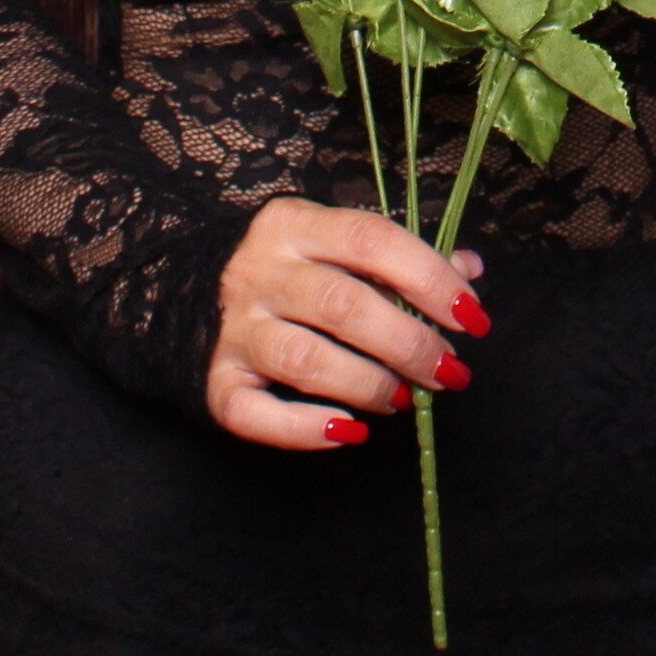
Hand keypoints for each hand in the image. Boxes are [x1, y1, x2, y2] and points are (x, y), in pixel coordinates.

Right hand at [205, 196, 489, 451]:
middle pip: (343, 305)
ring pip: (305, 360)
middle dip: (409, 344)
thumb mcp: (335, 243)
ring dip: (368, 386)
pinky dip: (305, 429)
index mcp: (295, 224)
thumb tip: (468, 272)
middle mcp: (259, 271)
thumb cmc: (287, 269)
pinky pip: (256, 413)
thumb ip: (401, 257)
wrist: (182, 290)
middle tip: (449, 372)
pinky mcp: (216, 381)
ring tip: (403, 399)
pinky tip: (349, 430)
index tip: (472, 318)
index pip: (371, 240)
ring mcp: (234, 328)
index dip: (430, 279)